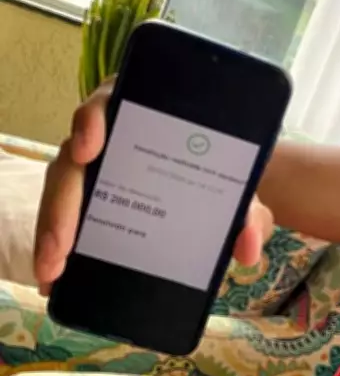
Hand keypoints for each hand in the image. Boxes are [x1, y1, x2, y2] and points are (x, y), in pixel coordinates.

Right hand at [34, 79, 273, 295]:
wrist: (223, 189)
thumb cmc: (228, 178)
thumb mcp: (243, 194)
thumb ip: (251, 215)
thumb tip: (248, 247)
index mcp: (152, 112)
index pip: (114, 100)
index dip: (93, 120)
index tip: (88, 148)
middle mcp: (115, 131)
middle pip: (75, 156)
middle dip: (64, 202)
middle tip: (62, 247)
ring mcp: (99, 162)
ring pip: (63, 186)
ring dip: (53, 228)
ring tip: (53, 272)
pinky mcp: (91, 191)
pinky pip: (66, 211)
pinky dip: (58, 240)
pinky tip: (54, 276)